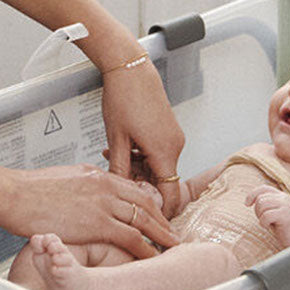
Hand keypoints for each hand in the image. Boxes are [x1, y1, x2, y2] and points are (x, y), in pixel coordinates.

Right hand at [10, 164, 175, 258]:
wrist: (14, 195)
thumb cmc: (31, 190)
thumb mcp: (65, 179)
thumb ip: (84, 188)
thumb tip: (89, 198)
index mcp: (97, 175)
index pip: (133, 189)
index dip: (149, 205)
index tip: (157, 217)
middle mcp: (105, 185)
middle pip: (145, 203)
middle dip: (162, 220)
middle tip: (172, 233)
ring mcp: (103, 203)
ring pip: (143, 219)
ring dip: (160, 234)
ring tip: (172, 245)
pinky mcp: (96, 222)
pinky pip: (130, 237)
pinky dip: (145, 247)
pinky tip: (153, 256)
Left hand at [101, 58, 185, 218]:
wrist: (131, 68)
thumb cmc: (123, 97)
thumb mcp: (116, 139)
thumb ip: (120, 170)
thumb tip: (120, 193)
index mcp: (165, 152)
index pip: (169, 195)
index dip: (159, 211)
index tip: (146, 220)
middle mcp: (175, 146)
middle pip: (161, 181)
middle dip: (140, 184)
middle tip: (117, 179)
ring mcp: (173, 137)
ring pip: (158, 166)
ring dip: (138, 168)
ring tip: (114, 154)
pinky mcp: (168, 130)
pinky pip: (157, 152)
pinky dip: (142, 156)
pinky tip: (124, 146)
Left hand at [247, 185, 289, 245]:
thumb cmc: (283, 226)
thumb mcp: (274, 211)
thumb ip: (266, 203)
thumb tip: (250, 199)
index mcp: (281, 196)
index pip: (263, 188)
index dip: (252, 194)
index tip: (247, 204)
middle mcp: (284, 198)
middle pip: (260, 199)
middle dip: (257, 211)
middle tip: (265, 220)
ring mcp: (286, 205)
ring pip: (261, 205)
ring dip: (260, 216)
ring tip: (267, 223)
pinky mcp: (285, 214)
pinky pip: (266, 215)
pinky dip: (263, 223)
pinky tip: (269, 227)